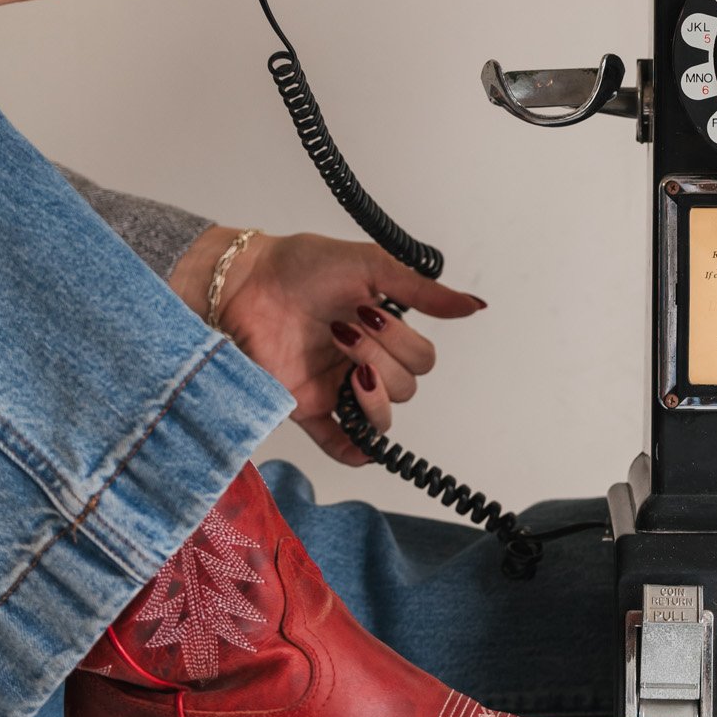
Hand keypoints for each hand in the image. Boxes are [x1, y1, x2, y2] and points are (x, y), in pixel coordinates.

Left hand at [172, 228, 486, 465]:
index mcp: (383, 332)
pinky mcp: (306, 407)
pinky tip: (362, 448)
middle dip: (382, 358)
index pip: (422, 360)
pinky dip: (353, 451)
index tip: (367, 311)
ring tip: (347, 365)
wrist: (243, 283)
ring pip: (381, 419)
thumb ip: (422, 290)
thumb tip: (474, 305)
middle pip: (406, 389)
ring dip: (372, 395)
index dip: (402, 341)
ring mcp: (336, 387)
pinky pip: (337, 443)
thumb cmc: (302, 266)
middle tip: (344, 329)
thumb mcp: (370, 266)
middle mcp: (364, 362)